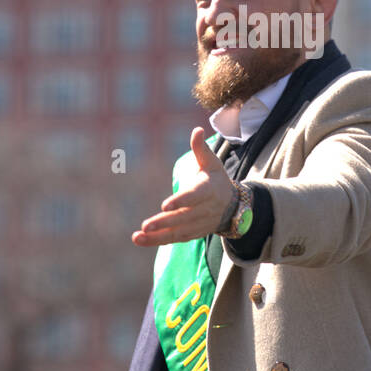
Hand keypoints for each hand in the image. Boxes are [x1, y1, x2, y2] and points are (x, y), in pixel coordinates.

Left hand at [132, 127, 234, 246]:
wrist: (232, 205)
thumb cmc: (216, 179)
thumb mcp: (212, 163)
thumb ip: (201, 149)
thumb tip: (196, 130)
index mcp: (209, 190)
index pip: (195, 197)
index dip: (181, 201)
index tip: (165, 205)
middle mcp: (205, 210)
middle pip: (184, 218)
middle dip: (165, 223)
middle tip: (145, 225)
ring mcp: (199, 224)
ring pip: (178, 232)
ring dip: (157, 237)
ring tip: (138, 236)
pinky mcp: (193, 233)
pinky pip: (175, 239)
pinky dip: (159, 240)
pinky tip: (141, 240)